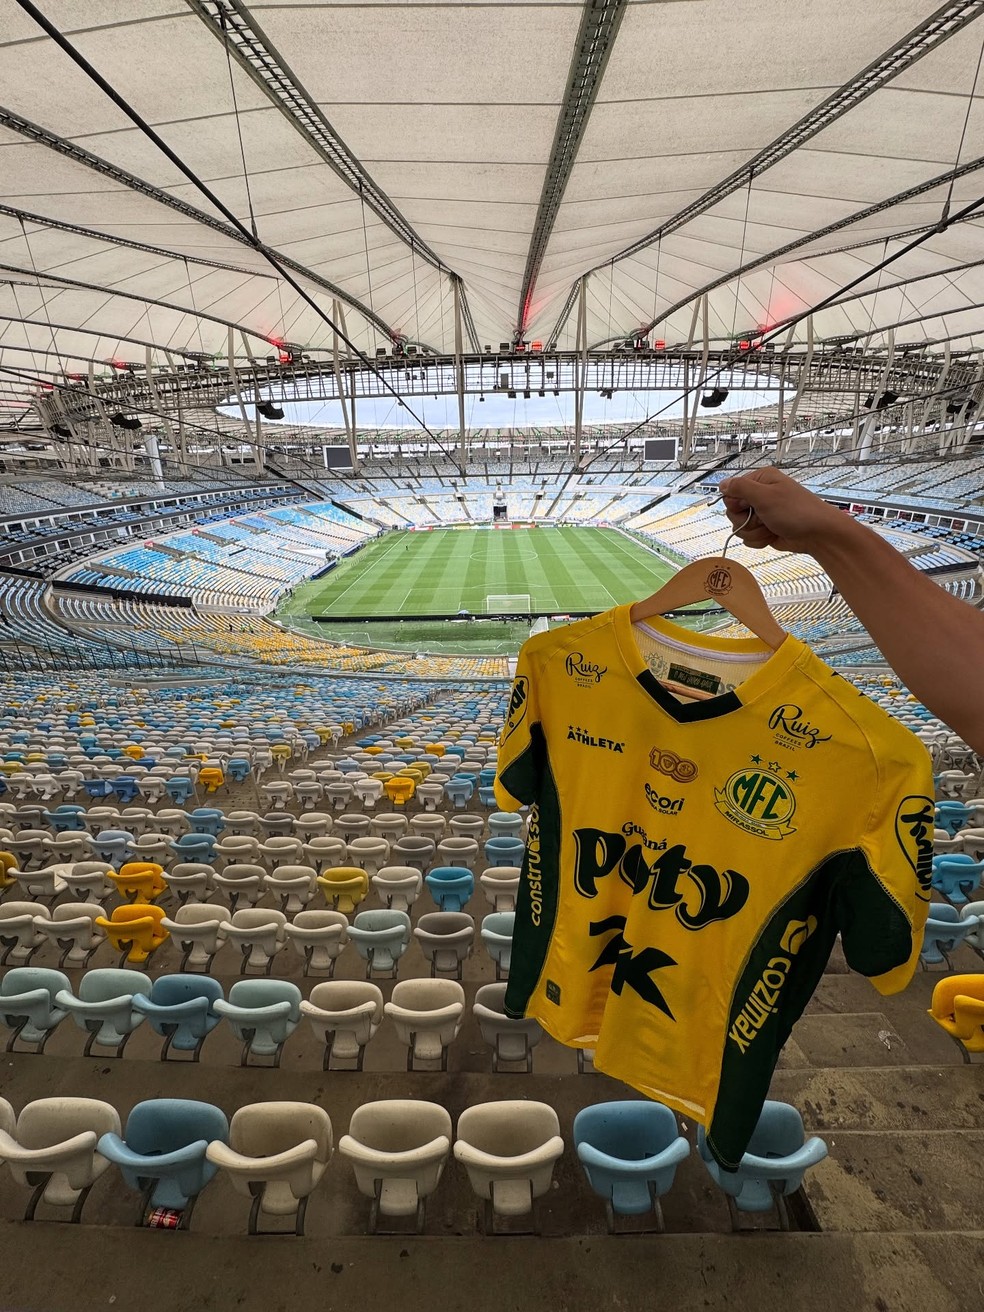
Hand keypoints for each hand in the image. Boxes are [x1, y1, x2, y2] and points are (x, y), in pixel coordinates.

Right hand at [718, 467, 850, 554]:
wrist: (818, 535)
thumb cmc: (796, 511)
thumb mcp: (765, 496)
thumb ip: (740, 488)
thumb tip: (722, 483)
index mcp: (760, 481)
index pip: (730, 491)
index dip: (735, 503)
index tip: (748, 507)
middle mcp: (760, 496)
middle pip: (733, 511)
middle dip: (746, 521)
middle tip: (763, 519)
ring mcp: (762, 514)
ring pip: (740, 527)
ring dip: (754, 532)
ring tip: (771, 528)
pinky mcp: (764, 529)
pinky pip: (749, 538)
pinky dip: (759, 540)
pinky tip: (772, 536)